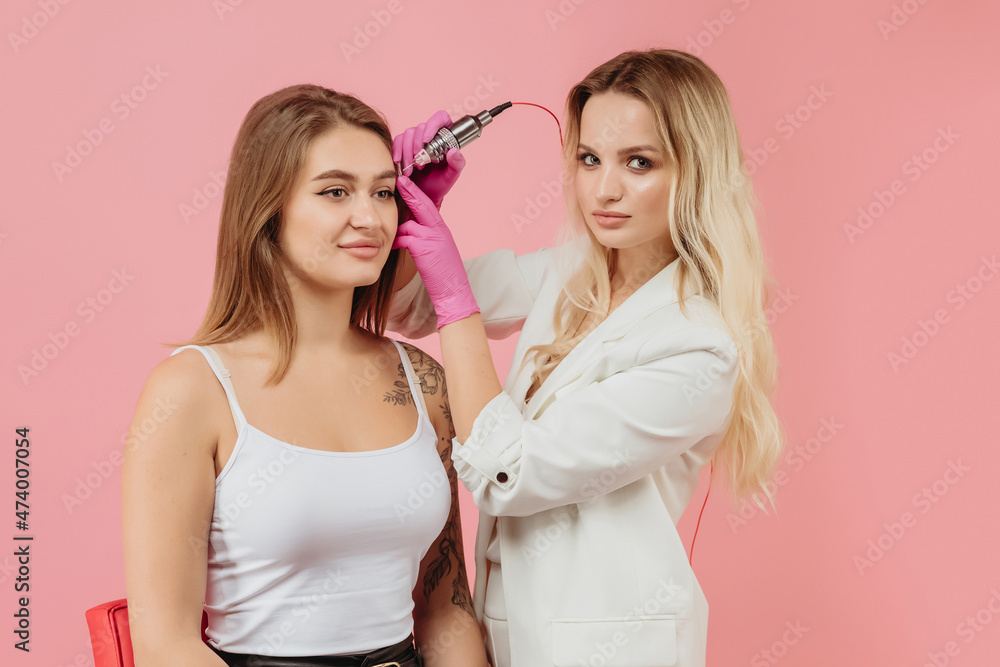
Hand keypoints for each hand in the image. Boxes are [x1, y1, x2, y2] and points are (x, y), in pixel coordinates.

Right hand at [392, 110, 466, 208]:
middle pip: (421, 127)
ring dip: (407, 151)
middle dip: (417, 146)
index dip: (432, 125)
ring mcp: (416, 138)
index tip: (426, 140)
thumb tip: (454, 152)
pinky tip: (398, 162)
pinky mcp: (404, 145)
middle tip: (419, 164)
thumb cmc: (440, 183)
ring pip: (408, 133)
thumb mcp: (452, 175)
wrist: (426, 194)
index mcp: (446, 137)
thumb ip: (457, 164)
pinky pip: (398, 140)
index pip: (441, 118)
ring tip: (410, 170)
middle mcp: (431, 134)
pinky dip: (397, 151)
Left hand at [392, 174, 479, 327]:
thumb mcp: (439, 250)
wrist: (453, 290)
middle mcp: (439, 230)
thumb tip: (410, 228)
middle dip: (409, 192)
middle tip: (399, 181)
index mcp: (443, 229)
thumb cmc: (444, 274)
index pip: (429, 205)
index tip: (406, 182)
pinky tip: (390, 244)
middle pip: (422, 204)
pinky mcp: (423, 249)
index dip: (417, 193)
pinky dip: (397, 241)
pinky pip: (405, 238)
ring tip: (388, 226)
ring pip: (409, 224)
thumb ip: (427, 236)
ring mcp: (432, 238)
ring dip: (398, 228)